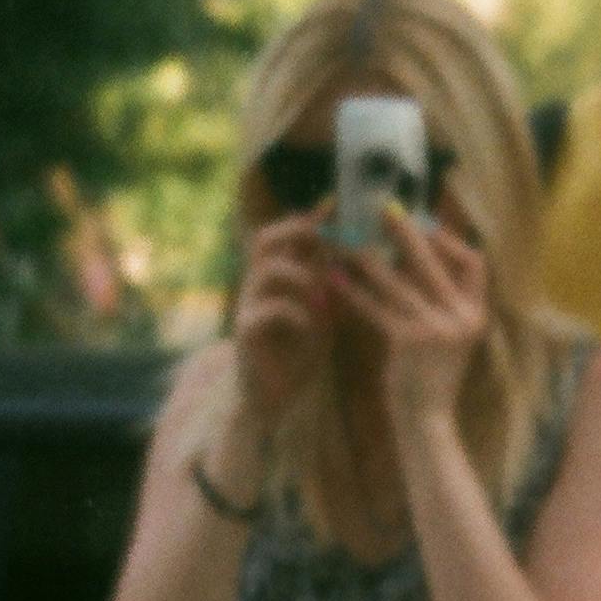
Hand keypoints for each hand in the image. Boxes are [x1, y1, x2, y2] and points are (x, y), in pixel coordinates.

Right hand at [232, 213, 335, 427]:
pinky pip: (265, 311)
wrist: (272, 396)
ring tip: (323, 297)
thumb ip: (331, 283)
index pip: (287, 234)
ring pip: (267, 270)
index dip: (309, 217)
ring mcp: (249, 306)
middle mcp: (259, 285)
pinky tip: (310, 328)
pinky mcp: (245, 333)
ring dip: (301, 276)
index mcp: (278, 276)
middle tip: (324, 240)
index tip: (335, 203)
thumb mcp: (323, 312)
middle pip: (265, 240)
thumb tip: (355, 248)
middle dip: (296, 232)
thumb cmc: (300, 351)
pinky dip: (294, 314)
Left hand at [329, 206, 488, 427]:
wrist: (427, 421)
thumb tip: (407, 260)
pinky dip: (354, 291)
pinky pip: (377, 307)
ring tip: (347, 243)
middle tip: (383, 209)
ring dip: (370, 259)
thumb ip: (439, 303)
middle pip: (432, 262)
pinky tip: (335, 278)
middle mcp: (462, 318)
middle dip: (406, 232)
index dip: (451, 241)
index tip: (426, 225)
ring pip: (398, 282)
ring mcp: (437, 329)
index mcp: (476, 314)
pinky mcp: (409, 341)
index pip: (475, 263)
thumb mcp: (448, 338)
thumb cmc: (430, 377)